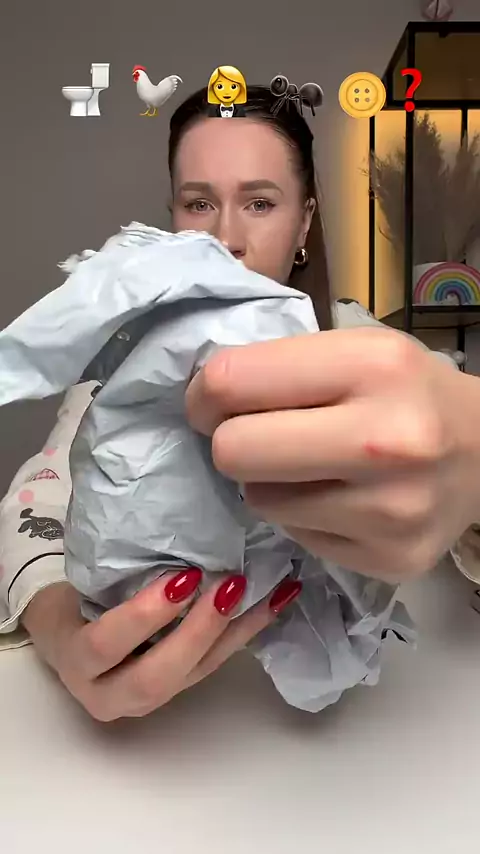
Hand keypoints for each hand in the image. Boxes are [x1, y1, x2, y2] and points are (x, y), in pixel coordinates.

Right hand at [22, 572, 300, 720]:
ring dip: (237, 630)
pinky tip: (280, 599)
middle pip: (157, 676)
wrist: (72, 635)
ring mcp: (149, 699)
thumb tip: (155, 509)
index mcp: (77, 662)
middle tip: (230, 585)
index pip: (104, 646)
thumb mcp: (81, 585)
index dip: (142, 616)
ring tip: (270, 589)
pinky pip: (219, 662)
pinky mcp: (182, 687)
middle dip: (198, 631)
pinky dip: (250, 629)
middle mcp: (111, 694)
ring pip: (197, 673)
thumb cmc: (74, 598)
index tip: (181, 576)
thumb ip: (112, 568)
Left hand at [186, 327, 479, 580]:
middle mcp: (387, 440)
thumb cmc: (406, 390)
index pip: (232, 383)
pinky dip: (304, 516)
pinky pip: (296, 537)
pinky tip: (342, 498)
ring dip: (270, 483)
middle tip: (255, 436)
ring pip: (259, 502)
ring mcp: (391, 511)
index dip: (204, 394)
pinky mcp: (390, 560)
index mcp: (373, 366)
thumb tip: (200, 403)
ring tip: (313, 467)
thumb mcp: (354, 349)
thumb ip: (279, 366)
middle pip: (234, 453)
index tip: (212, 402)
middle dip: (230, 443)